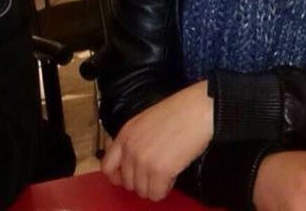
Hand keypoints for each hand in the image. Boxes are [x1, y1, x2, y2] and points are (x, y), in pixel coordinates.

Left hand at [101, 80, 212, 200]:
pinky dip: (166, 188)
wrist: (198, 110)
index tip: (130, 177)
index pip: (107, 167)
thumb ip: (135, 140)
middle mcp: (130, 149)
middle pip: (127, 183)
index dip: (118, 176)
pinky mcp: (159, 171)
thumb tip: (132, 162)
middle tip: (157, 169)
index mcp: (125, 134)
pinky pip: (156, 194)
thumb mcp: (147, 120)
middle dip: (143, 180)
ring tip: (168, 167)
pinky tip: (174, 172)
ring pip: (142, 191)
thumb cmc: (179, 111)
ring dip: (155, 185)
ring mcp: (143, 161)